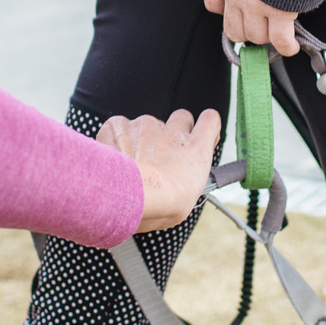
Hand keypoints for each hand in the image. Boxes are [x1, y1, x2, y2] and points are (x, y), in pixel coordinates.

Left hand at [97, 108, 221, 232]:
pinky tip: (115, 159)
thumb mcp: (187, 198)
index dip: (203, 127)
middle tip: (161, 156)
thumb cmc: (161, 206)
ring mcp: (146, 125)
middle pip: (179, 118)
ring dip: (142, 140)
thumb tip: (174, 182)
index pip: (210, 120)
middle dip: (173, 133)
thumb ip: (184, 178)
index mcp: (195, 148)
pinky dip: (117, 139)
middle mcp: (173, 131)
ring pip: (147, 125)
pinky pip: (119, 127)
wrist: (134, 197)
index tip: (196, 136)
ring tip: (132, 166)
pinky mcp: (120, 125)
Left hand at [203, 0, 298, 56]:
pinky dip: (286, 46)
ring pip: (256, 36)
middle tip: (258, 26)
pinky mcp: (280, 12)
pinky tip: (290, 46)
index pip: (212, 4)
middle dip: (246, 31)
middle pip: (233, 29)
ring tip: (277, 33)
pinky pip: (280, 39)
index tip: (232, 11)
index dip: (224, 11)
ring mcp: (256, 5)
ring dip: (267, 36)